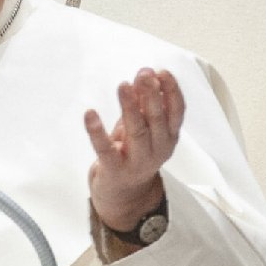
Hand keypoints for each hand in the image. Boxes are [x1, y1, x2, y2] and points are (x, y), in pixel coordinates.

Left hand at [84, 67, 183, 230]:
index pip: (176, 111)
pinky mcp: (114, 169)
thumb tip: (144, 73)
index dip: (171, 91)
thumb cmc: (133, 152)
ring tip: (123, 85)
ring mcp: (137, 161)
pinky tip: (89, 114)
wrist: (123, 194)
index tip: (161, 72)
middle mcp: (157, 149)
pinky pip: (104, 149)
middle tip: (143, 74)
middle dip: (151, 95)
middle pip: (157, 119)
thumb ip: (143, 103)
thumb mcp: (142, 127)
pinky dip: (96, 131)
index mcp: (169, 137)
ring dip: (130, 107)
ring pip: (136, 131)